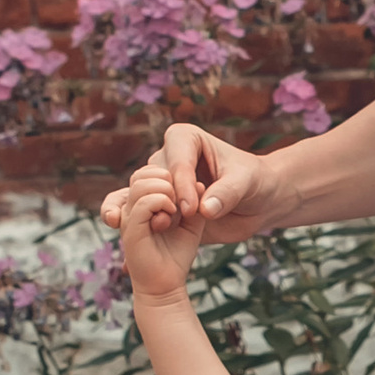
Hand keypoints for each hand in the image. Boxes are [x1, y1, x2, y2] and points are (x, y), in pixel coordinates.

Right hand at [98, 122, 265, 238]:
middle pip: (154, 177)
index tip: (191, 210)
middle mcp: (166, 157)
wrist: (256, 202)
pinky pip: (137, 209)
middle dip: (163, 199)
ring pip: (141, 193)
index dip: (183, 186)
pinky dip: (127, 219)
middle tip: (177, 219)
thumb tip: (204, 210)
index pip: (177, 162)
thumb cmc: (252, 183)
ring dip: (139, 209)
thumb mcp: (245, 183)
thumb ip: (226, 194)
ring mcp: (160, 181)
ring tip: (135, 224)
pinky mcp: (159, 204)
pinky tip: (117, 234)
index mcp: (184, 139)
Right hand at [115, 159, 205, 301]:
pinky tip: (170, 216)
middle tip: (179, 204)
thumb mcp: (194, 221)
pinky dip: (161, 201)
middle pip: (145, 171)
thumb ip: (195, 199)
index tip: (187, 199)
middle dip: (167, 181)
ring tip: (174, 211)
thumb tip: (197, 184)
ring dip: (165, 190)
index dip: (174, 176)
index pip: (153, 169)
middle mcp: (131, 202)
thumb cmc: (179, 252)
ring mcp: (128, 212)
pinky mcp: (129, 225)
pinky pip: (143, 200)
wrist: (167, 286)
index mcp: (144, 196)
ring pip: (141, 181)